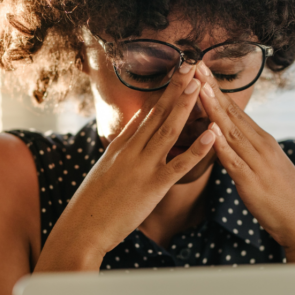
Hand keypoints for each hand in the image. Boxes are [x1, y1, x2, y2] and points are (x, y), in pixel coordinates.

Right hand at [35, 62, 216, 271]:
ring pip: (168, 130)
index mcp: (120, 147)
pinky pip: (180, 164)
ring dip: (185, 106)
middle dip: (176, 89)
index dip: (162, 94)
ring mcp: (142, 166)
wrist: (82, 228)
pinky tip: (212, 134)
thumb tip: (131, 131)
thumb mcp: (103, 171)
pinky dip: (197, 148)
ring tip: (200, 85)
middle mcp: (131, 151)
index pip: (145, 115)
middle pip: (157, 113)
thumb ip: (119, 150)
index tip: (176, 75)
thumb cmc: (92, 205)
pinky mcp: (153, 186)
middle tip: (191, 66)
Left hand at [194, 63, 294, 262]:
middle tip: (194, 64)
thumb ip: (249, 153)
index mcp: (263, 142)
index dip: (216, 89)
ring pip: (231, 132)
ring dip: (214, 109)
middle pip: (232, 113)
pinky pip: (234, 162)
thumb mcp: (266, 168)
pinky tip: (210, 132)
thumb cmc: (284, 199)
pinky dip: (222, 146)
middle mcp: (261, 147)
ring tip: (199, 88)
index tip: (201, 69)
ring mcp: (258, 163)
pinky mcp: (252, 183)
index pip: (235, 110)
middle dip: (211, 89)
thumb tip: (231, 141)